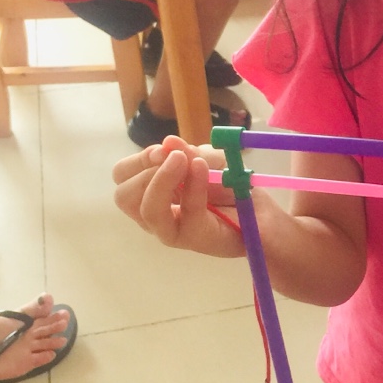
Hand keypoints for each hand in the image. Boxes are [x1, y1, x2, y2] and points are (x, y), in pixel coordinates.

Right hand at [112, 134, 245, 256]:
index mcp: (149, 190)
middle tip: (175, 157)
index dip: (138, 160)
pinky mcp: (194, 239)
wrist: (259, 211)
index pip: (123, 175)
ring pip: (148, 210)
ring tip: (188, 162)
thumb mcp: (209, 159)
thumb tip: (169, 143)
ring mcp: (171, 230)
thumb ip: (189, 152)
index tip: (164, 149)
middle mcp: (154, 213)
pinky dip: (194, 187)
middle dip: (145, 171)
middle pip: (124, 196)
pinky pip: (187, 213)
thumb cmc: (228, 185)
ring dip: (164, 180)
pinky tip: (203, 169)